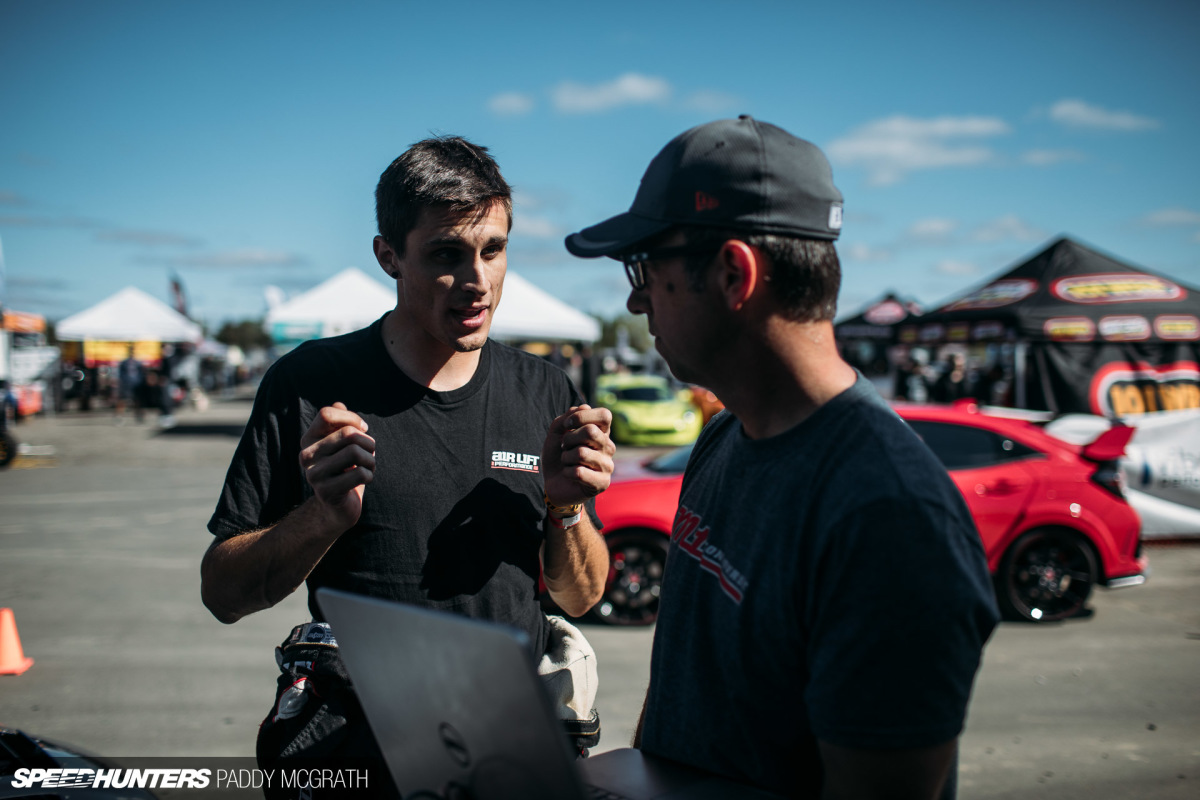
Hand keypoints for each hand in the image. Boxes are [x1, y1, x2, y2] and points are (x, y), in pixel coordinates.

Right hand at [299, 402, 375, 531]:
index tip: (362, 429)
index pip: (327, 414)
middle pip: (348, 433)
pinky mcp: (326, 491)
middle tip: (369, 454)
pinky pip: (360, 474)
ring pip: (355, 452)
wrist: (339, 507)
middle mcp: (306, 455)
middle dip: (368, 442)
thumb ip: (341, 423)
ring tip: (368, 467)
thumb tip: (339, 404)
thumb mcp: (343, 444)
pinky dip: (370, 475)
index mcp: (309, 439)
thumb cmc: (346, 470)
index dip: (351, 418)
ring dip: (371, 460)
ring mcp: (313, 474)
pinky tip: (365, 480)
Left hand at [541, 405, 614, 507]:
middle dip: (569, 438)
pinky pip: (579, 472)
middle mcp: (608, 447)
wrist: (552, 484)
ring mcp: (608, 466)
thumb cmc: (558, 456)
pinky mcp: (603, 483)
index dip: (583, 416)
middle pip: (591, 431)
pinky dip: (567, 472)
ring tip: (567, 463)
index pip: (604, 415)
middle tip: (565, 447)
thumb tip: (583, 406)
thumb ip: (566, 418)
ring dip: (566, 457)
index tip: (566, 425)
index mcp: (602, 433)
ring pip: (582, 453)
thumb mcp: (556, 433)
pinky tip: (570, 475)